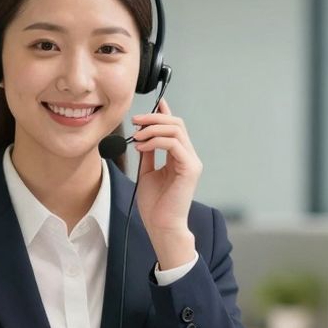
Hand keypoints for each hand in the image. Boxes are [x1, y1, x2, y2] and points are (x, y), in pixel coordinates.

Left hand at [131, 98, 201, 269]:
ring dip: (153, 128)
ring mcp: (191, 162)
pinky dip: (155, 141)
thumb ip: (148, 154)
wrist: (161, 225)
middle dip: (154, 118)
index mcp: (180, 157)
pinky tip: (142, 147)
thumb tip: (142, 136)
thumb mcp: (147, 173)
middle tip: (135, 121)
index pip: (175, 128)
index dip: (165, 112)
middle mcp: (189, 157)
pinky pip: (173, 144)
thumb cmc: (155, 205)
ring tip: (137, 136)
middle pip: (176, 124)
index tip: (154, 102)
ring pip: (176, 130)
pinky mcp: (190, 169)